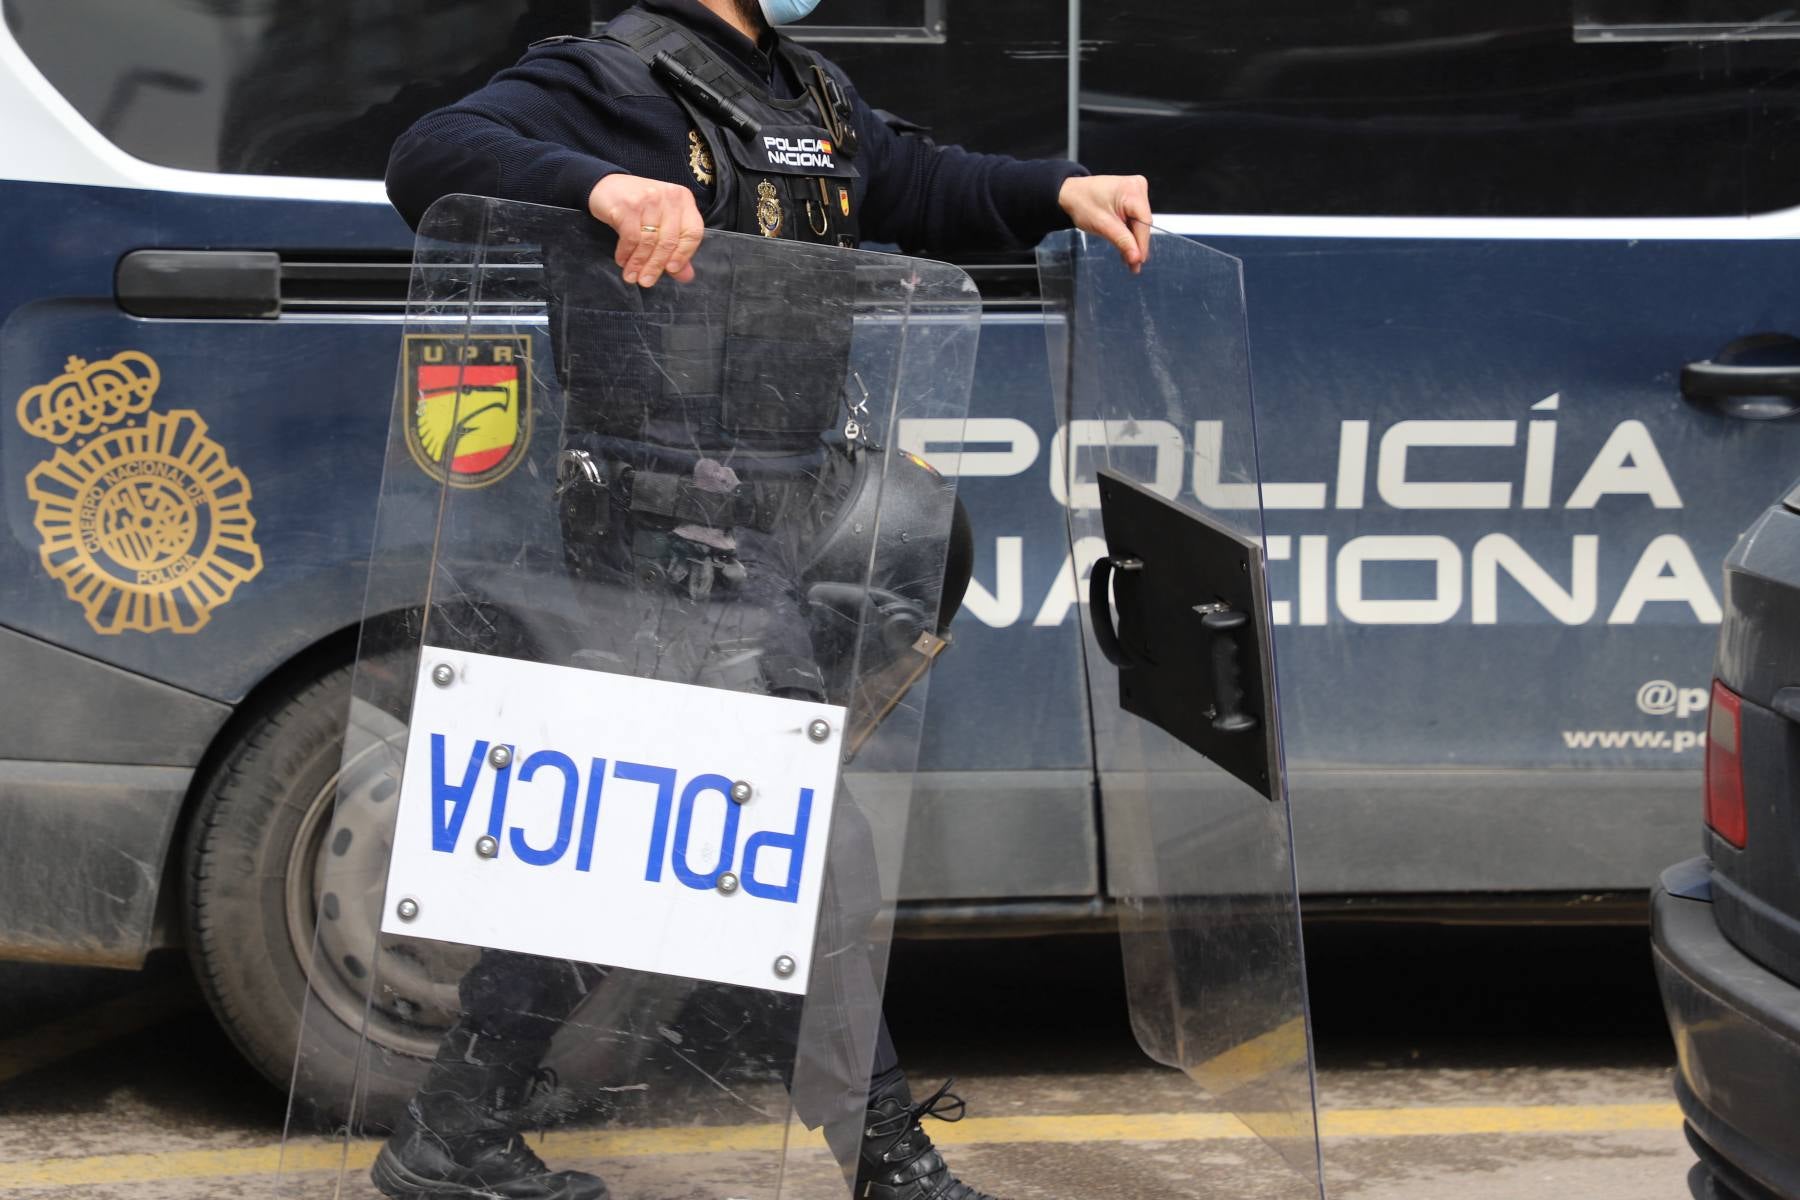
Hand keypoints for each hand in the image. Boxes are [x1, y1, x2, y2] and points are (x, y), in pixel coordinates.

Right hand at [587, 174, 705, 287]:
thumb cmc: (638, 207)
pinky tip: (622, 261)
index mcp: (683, 200)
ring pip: (649, 241)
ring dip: (639, 263)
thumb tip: (686, 276)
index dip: (684, 254)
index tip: (672, 270)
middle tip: (646, 281)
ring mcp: (649, 199)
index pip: (693, 232)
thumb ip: (675, 249)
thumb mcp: (660, 223)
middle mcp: (669, 196)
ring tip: (631, 276)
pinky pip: (631, 238)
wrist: (607, 186)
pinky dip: (626, 253)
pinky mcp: (629, 205)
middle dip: (656, 265)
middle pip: (669, 240)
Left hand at [1058, 174, 1152, 272]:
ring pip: (1139, 224)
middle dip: (1136, 245)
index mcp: (1132, 190)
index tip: (1138, 262)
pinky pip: (1134, 220)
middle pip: (1142, 224)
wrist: (1071, 193)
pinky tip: (1126, 247)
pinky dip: (1128, 234)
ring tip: (1128, 260)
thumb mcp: (1102, 225)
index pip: (1144, 223)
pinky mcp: (1131, 199)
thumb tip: (1136, 257)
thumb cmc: (1082, 202)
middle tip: (1133, 266)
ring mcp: (1135, 193)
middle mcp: (1137, 188)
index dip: (1141, 244)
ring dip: (1132, 242)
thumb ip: (1122, 241)